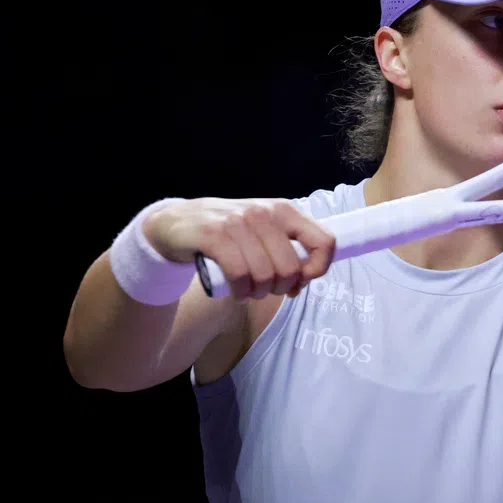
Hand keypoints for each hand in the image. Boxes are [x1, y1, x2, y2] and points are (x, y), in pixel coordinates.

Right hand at [142, 198, 334, 300]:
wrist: (177, 223)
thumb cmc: (229, 233)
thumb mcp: (264, 232)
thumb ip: (289, 249)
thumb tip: (306, 278)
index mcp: (284, 210)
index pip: (325, 241)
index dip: (318, 269)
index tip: (301, 281)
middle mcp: (263, 213)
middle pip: (291, 268)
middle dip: (280, 288)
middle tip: (266, 289)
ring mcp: (238, 222)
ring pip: (265, 275)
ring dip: (258, 292)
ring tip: (248, 289)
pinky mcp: (213, 236)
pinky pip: (239, 274)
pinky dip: (240, 291)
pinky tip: (237, 291)